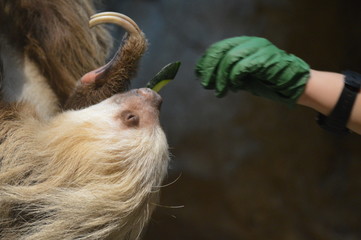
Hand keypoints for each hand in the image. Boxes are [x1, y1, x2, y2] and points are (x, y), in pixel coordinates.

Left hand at [195, 36, 309, 105]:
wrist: (292, 86)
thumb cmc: (267, 81)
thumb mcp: (242, 76)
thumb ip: (227, 74)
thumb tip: (206, 78)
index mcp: (243, 44)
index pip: (218, 48)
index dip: (206, 61)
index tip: (199, 75)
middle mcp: (250, 43)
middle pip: (220, 51)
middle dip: (210, 69)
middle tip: (206, 85)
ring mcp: (258, 49)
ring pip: (229, 60)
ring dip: (221, 79)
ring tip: (220, 92)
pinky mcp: (264, 58)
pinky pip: (241, 67)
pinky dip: (234, 79)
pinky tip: (233, 88)